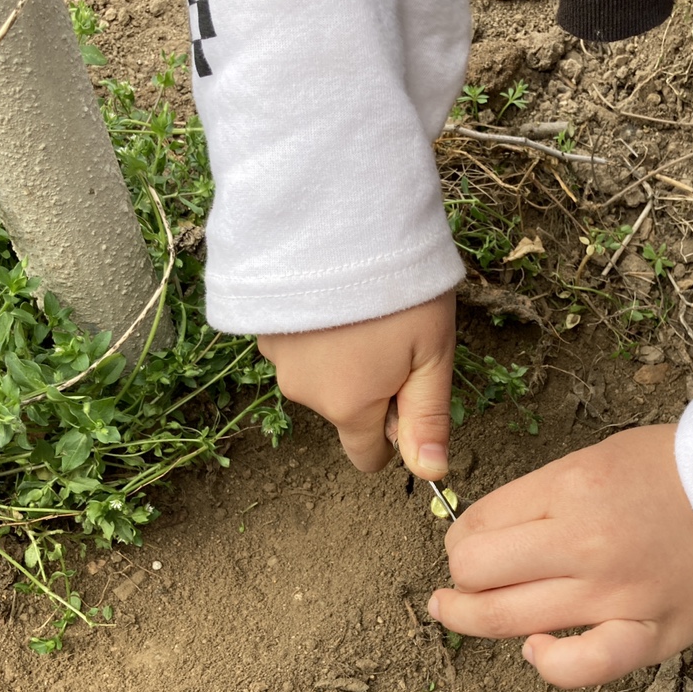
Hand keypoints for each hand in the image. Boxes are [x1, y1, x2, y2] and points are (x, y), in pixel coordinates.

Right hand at [257, 292, 454, 478]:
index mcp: (349, 407)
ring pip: (318, 376)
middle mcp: (304, 393)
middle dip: (369, 386)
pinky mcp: (260, 325)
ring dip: (340, 356)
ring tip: (360, 306)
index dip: (393, 438)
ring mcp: (275, 358)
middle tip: (393, 332)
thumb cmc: (396, 288)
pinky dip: (315, 331)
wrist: (336, 218)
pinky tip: (330, 294)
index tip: (408, 398)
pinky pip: (296, 345)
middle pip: (344, 409)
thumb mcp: (432, 353)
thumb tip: (431, 473)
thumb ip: (428, 418)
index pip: (366, 455)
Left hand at [428, 424, 692, 687]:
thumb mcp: (597, 457)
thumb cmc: (679, 469)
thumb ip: (543, 495)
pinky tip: (536, 650)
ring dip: (469, 617)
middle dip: (458, 577)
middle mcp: (583, 544)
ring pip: (508, 620)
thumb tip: (489, 530)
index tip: (469, 541)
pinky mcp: (649, 634)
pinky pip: (581, 667)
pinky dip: (549, 664)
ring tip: (456, 612)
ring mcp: (615, 595)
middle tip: (462, 578)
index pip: (476, 525)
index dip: (460, 537)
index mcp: (570, 490)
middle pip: (476, 574)